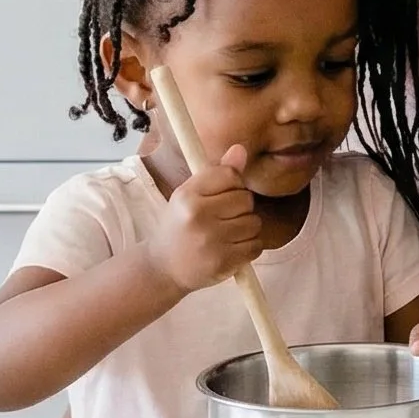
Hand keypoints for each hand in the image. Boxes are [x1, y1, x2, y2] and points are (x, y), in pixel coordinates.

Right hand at [146, 145, 264, 293]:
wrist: (163, 268)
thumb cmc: (180, 226)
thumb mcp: (190, 195)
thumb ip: (218, 173)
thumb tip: (240, 149)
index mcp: (187, 194)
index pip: (230, 175)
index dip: (233, 185)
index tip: (221, 196)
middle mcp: (198, 215)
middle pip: (246, 199)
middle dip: (240, 208)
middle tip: (222, 219)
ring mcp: (210, 240)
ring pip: (254, 223)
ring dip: (246, 229)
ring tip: (225, 235)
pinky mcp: (222, 262)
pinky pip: (255, 246)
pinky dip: (248, 248)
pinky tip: (230, 250)